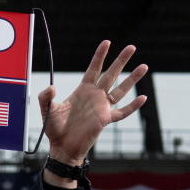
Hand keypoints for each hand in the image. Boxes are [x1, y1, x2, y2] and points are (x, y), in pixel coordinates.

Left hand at [38, 40, 147, 166]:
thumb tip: (51, 87)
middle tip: (132, 47)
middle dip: (121, 60)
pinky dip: (133, 106)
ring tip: (144, 66)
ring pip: (121, 90)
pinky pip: (122, 112)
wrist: (61, 147)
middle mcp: (95, 96)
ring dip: (132, 78)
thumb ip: (45, 96)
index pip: (93, 69)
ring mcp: (102, 107)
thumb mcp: (46, 109)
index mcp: (82, 90)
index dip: (100, 56)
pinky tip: (143, 97)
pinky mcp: (106, 119)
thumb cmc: (54, 129)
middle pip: (111, 74)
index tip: (107, 42)